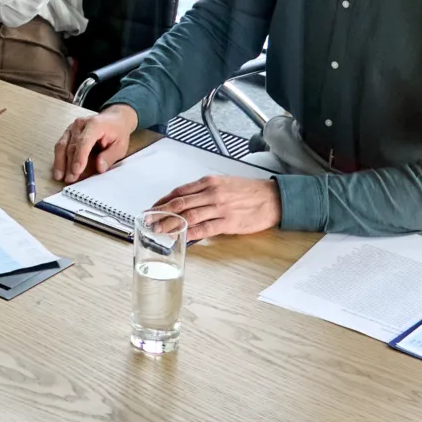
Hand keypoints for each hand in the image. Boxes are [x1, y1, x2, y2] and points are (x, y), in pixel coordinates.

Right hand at [54, 105, 137, 182]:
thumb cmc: (117, 132)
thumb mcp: (121, 145)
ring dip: (60, 163)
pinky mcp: (68, 133)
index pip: (84, 142)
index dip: (79, 157)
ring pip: (62, 146)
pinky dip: (59, 159)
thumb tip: (99, 167)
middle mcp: (80, 124)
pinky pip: (60, 146)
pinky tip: (59, 170)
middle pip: (72, 146)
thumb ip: (110, 156)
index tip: (76, 171)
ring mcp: (72, 128)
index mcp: (95, 124)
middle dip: (70, 164)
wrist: (113, 119)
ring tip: (60, 177)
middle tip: (70, 179)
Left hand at [155, 175, 281, 240]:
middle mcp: (211, 193)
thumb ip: (205, 191)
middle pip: (179, 204)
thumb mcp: (224, 183)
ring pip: (188, 217)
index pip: (178, 192)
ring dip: (170, 225)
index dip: (162, 202)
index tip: (151, 209)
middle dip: (160, 214)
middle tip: (148, 221)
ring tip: (159, 231)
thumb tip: (186, 201)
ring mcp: (219, 208)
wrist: (273, 198)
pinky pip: (204, 228)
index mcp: (208, 183)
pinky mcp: (228, 222)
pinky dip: (190, 233)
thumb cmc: (249, 191)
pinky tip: (180, 238)